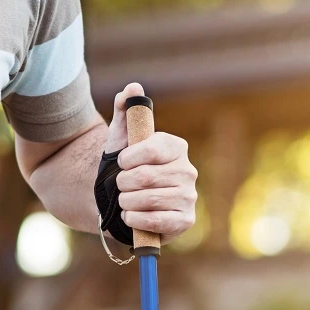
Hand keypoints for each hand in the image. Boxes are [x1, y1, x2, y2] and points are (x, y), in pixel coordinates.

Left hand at [105, 82, 197, 244]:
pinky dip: (135, 220)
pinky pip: (157, 221)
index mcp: (176, 147)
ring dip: (126, 202)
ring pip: (149, 199)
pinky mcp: (186, 220)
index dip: (129, 158)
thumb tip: (131, 88)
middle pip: (147, 177)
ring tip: (123, 200)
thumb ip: (126, 111)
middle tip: (119, 185)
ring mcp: (190, 197)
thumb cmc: (123, 166)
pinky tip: (130, 216)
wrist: (120, 200)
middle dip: (123, 183)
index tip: (120, 162)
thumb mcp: (120, 137)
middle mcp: (188, 171)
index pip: (152, 149)